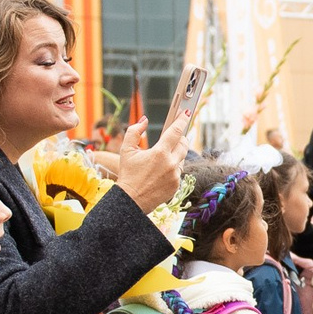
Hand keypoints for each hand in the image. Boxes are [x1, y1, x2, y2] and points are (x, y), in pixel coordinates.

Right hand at [109, 95, 194, 215]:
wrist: (131, 201)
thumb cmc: (127, 174)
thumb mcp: (126, 150)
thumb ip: (134, 131)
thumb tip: (144, 120)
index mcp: (159, 153)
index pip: (175, 131)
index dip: (182, 120)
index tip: (186, 113)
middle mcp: (171, 164)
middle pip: (184, 144)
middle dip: (181, 137)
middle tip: (177, 134)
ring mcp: (175, 176)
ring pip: (182, 159)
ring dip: (177, 153)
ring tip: (167, 153)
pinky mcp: (176, 185)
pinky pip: (179, 172)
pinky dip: (173, 168)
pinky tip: (163, 169)